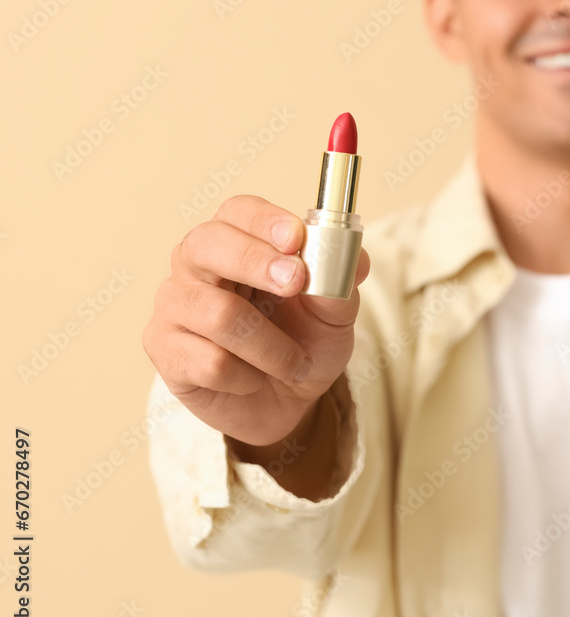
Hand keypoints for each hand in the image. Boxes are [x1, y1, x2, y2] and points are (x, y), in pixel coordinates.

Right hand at [142, 195, 369, 445]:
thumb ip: (340, 285)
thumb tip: (356, 260)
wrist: (286, 403)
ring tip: (293, 364)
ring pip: (218, 314)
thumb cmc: (303, 344)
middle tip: (296, 283)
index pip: (239, 211)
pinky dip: (247, 377)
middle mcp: (196, 264)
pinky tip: (251, 380)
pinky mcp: (163, 348)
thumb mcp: (334, 316)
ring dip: (271, 347)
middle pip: (208, 244)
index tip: (296, 238)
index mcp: (238, 239)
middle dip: (257, 263)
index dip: (265, 222)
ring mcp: (175, 304)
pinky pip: (210, 362)